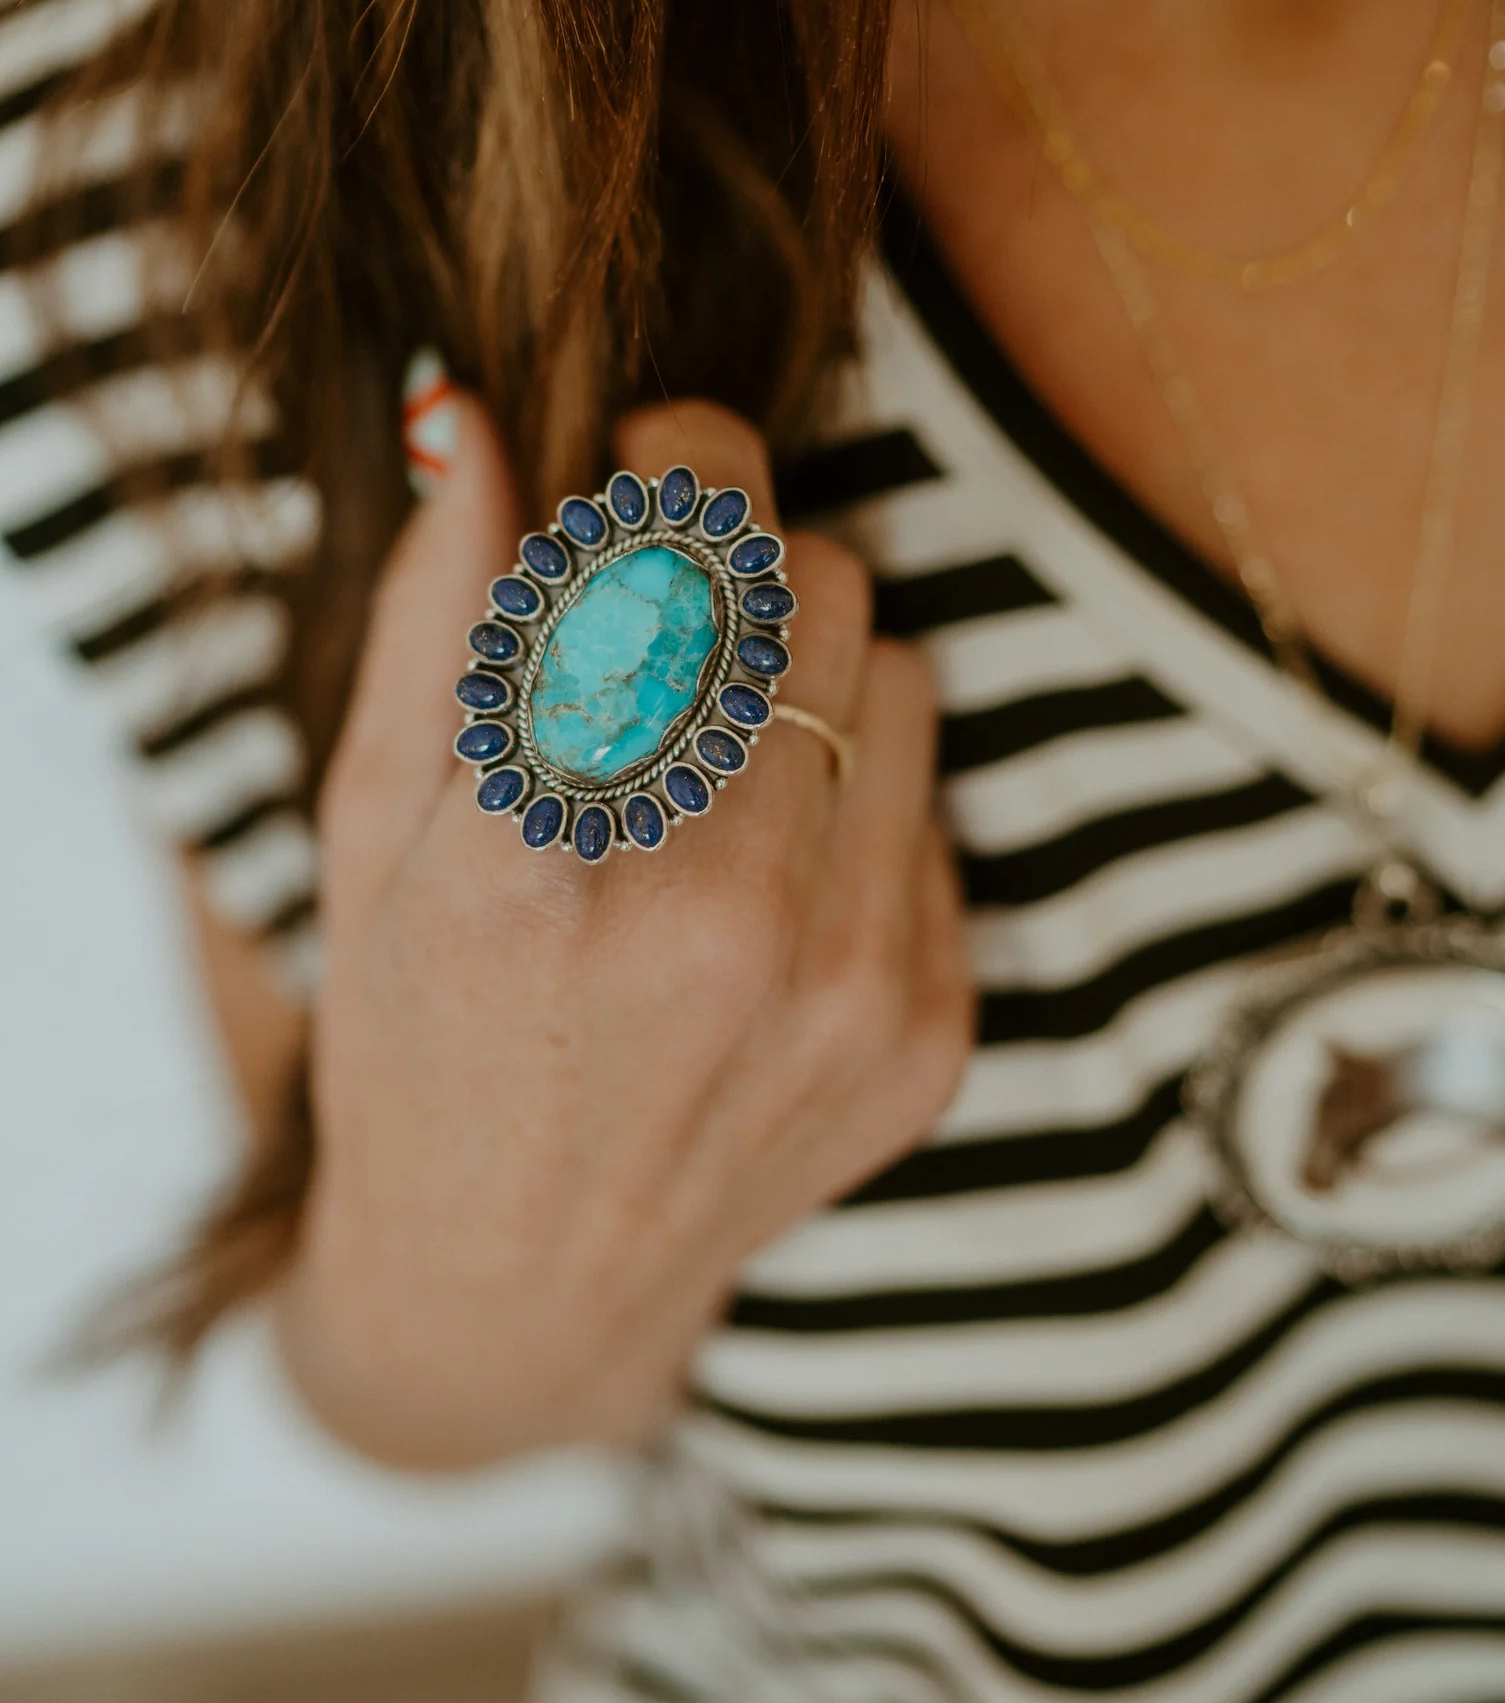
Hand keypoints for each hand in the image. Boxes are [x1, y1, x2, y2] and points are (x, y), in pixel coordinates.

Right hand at [279, 399, 971, 1466]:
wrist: (524, 1290)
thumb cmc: (418, 1031)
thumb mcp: (367, 830)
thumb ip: (436, 615)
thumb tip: (472, 413)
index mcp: (532, 864)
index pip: (672, 551)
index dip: (681, 451)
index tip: (653, 447)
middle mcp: (709, 926)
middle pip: (813, 584)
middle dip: (747, 547)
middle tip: (679, 591)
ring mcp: (841, 992)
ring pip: (903, 666)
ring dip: (815, 658)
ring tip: (721, 736)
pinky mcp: (928, 1034)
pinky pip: (940, 795)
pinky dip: (861, 785)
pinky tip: (771, 858)